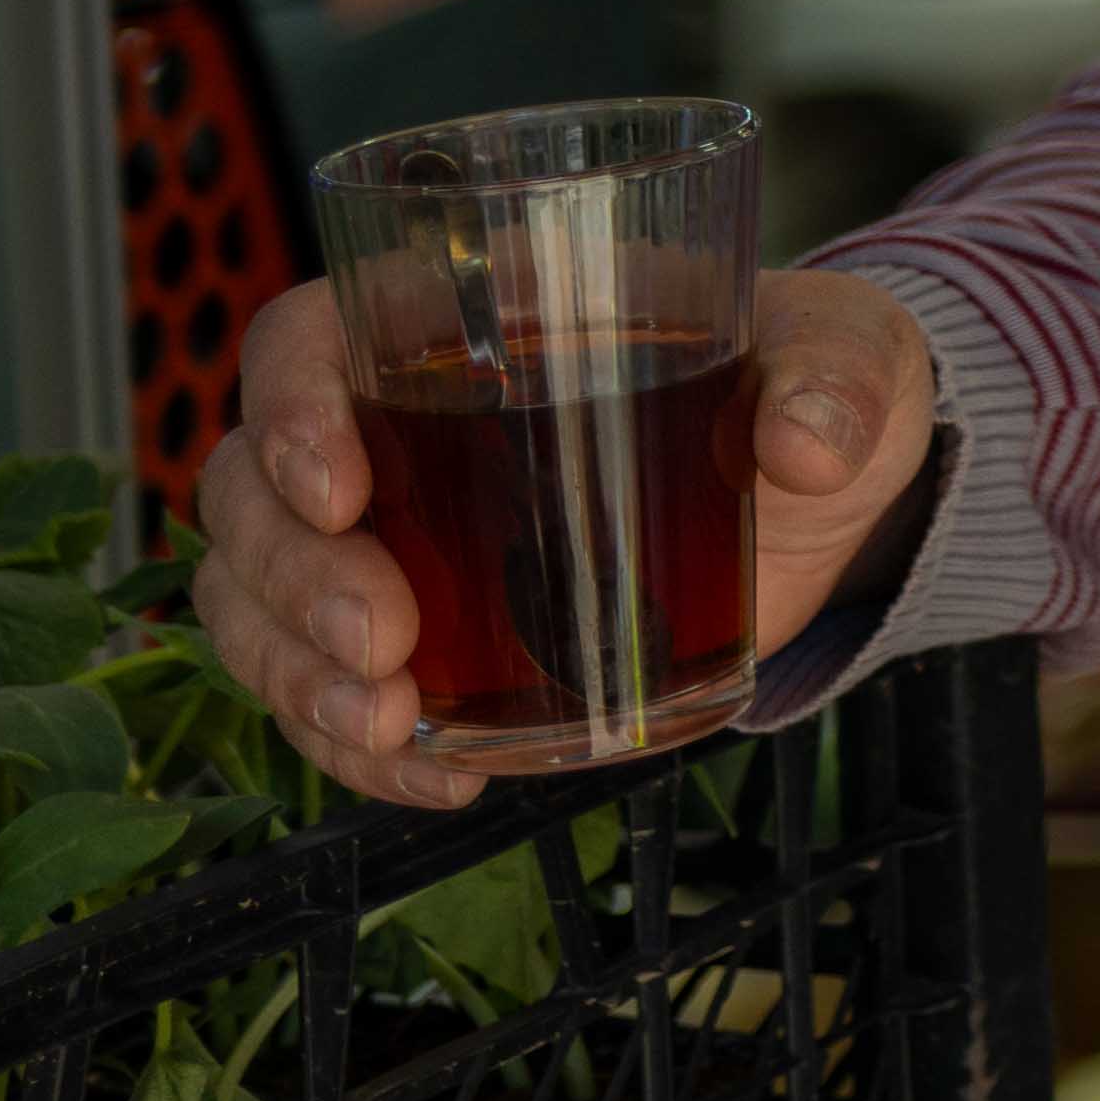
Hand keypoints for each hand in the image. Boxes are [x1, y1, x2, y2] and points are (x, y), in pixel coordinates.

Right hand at [193, 268, 938, 810]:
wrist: (836, 490)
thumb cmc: (813, 382)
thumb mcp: (848, 358)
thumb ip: (835, 380)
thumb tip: (805, 443)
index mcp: (472, 323)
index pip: (307, 339)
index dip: (288, 407)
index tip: (338, 492)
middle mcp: (399, 425)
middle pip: (251, 491)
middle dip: (293, 578)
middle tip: (386, 644)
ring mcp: (401, 539)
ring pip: (259, 598)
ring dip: (296, 673)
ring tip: (390, 725)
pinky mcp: (434, 635)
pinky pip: (331, 690)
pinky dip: (356, 745)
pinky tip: (436, 777)